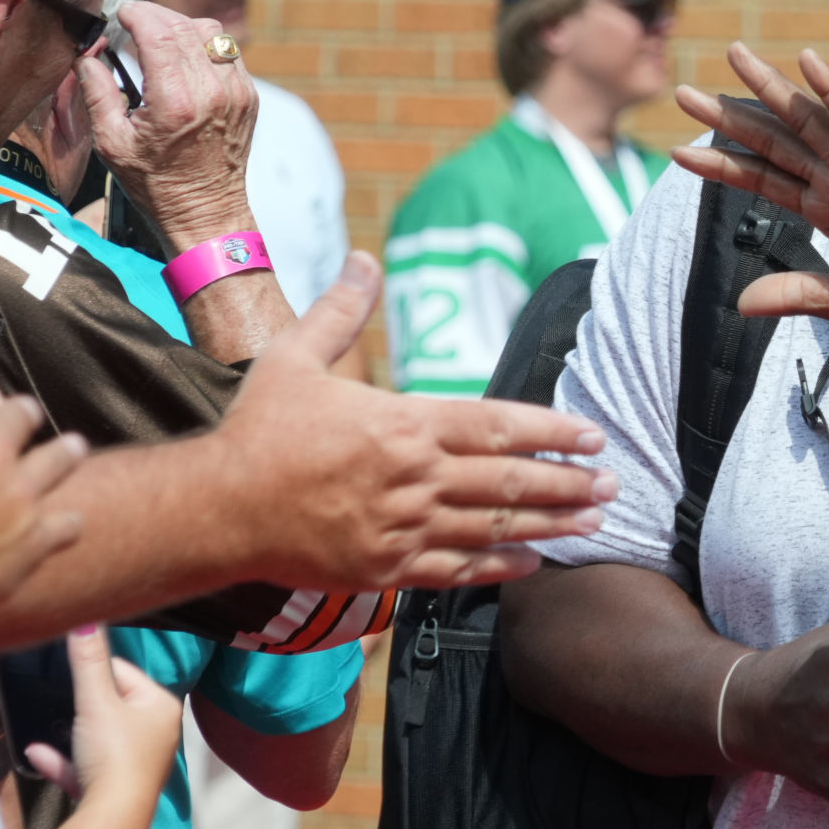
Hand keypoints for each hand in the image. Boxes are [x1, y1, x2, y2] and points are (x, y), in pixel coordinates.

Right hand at [0, 366, 87, 666]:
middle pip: (21, 412)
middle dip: (18, 417)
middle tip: (17, 424)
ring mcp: (20, 491)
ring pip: (63, 455)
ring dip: (64, 454)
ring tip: (69, 451)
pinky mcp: (38, 533)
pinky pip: (68, 522)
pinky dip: (62, 526)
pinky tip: (57, 529)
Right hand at [23, 626, 181, 804]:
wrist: (112, 818)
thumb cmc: (113, 753)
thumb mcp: (96, 701)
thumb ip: (87, 661)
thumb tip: (84, 620)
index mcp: (161, 707)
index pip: (125, 672)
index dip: (93, 671)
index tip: (68, 671)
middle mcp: (156, 734)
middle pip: (110, 706)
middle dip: (80, 705)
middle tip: (56, 698)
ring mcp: (136, 763)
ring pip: (95, 739)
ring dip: (68, 734)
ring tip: (48, 728)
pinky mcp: (115, 789)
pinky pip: (84, 768)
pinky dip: (63, 762)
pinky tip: (36, 755)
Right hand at [79, 1, 258, 250]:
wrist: (205, 212)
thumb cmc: (155, 184)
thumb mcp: (111, 143)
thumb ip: (97, 93)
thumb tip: (87, 56)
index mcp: (175, 101)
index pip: (159, 32)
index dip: (137, 14)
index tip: (122, 14)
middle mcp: (212, 91)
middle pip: (185, 26)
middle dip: (156, 15)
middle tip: (134, 22)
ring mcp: (236, 92)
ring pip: (212, 33)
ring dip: (182, 26)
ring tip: (159, 38)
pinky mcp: (248, 97)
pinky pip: (229, 53)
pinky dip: (205, 46)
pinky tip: (184, 59)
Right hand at [212, 251, 618, 588]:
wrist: (216, 509)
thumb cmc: (257, 431)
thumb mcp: (294, 358)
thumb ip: (341, 311)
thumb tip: (364, 258)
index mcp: (402, 424)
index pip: (496, 426)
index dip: (552, 432)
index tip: (592, 436)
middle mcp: (412, 478)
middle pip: (508, 481)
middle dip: (567, 483)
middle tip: (612, 484)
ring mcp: (401, 528)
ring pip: (491, 527)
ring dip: (548, 525)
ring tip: (592, 523)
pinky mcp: (384, 569)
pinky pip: (455, 570)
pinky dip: (497, 568)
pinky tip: (531, 563)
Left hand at [671, 44, 828, 337]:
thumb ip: (794, 292)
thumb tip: (742, 303)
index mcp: (826, 208)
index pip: (763, 178)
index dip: (722, 163)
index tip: (678, 152)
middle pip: (773, 140)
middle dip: (728, 117)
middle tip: (683, 93)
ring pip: (807, 119)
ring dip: (770, 88)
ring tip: (734, 56)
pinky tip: (807, 61)